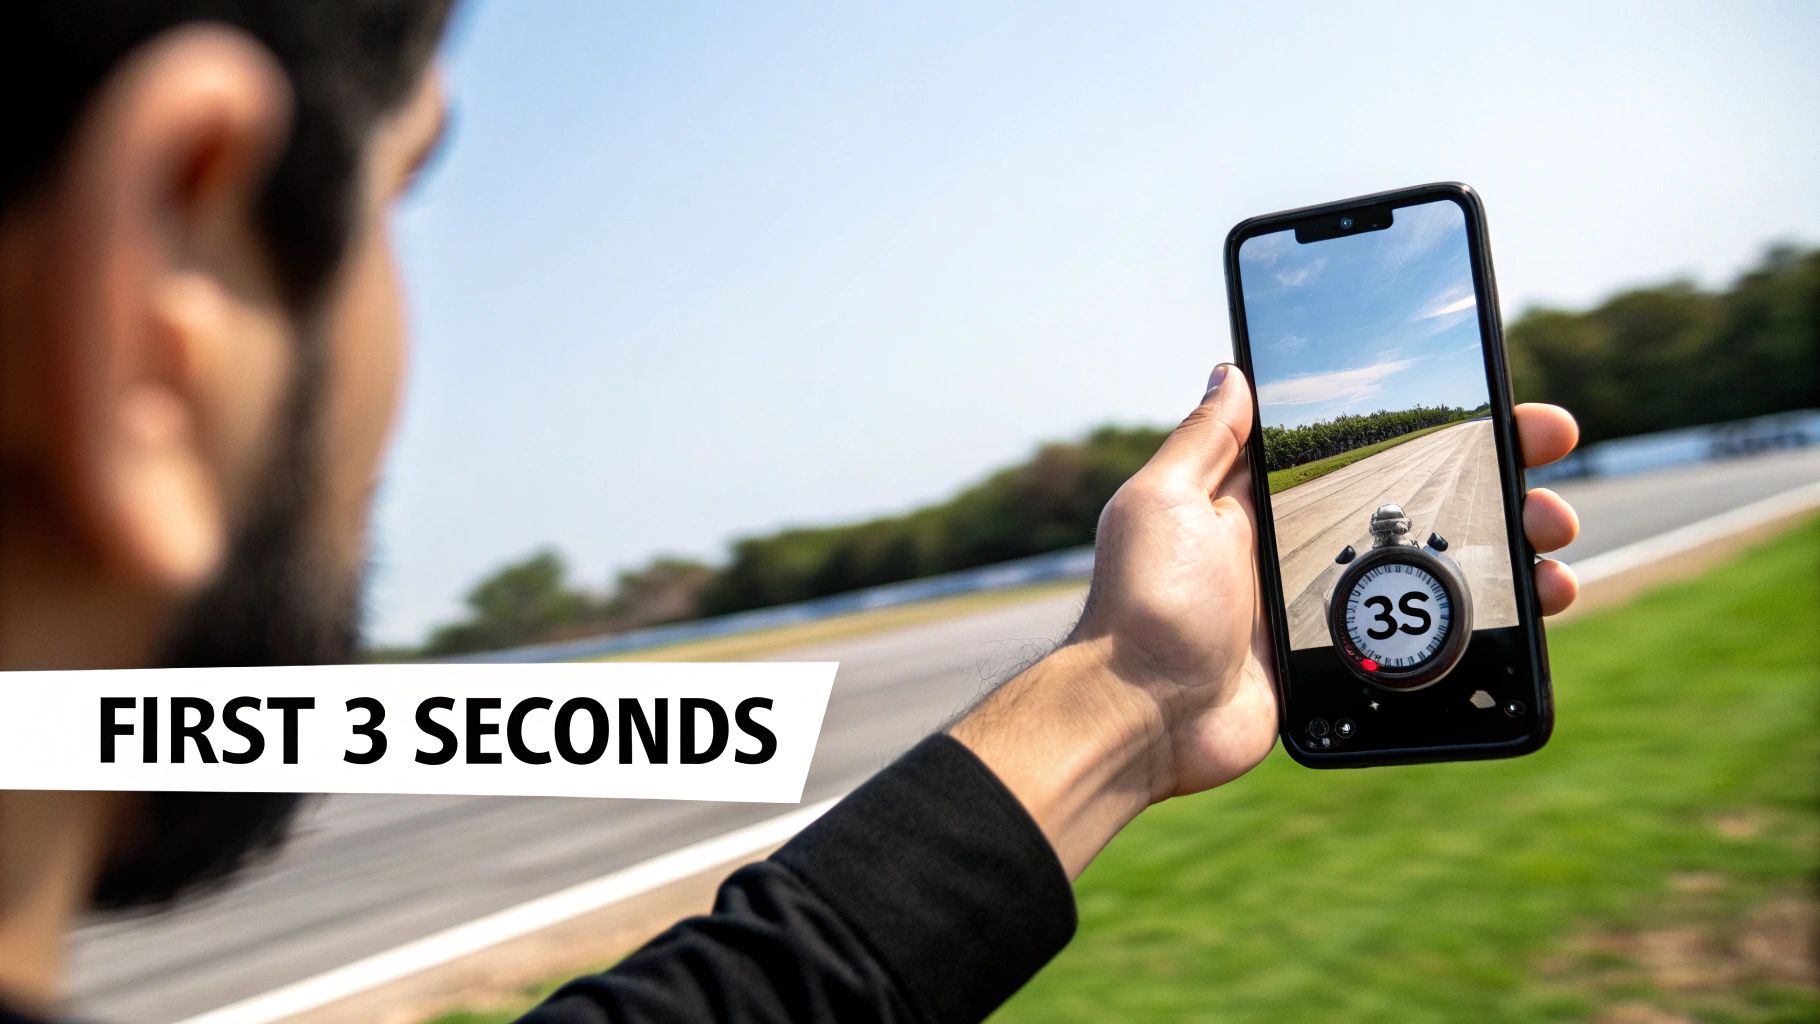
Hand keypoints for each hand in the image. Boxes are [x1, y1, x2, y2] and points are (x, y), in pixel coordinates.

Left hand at [951, 364, 1582, 875]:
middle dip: (1499, 477)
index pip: (1370, 444)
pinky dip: (1491, 621)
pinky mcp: (1349, 662)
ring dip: (1511, 547)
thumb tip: (1233, 367)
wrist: (1141, 716)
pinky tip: (1539, 608)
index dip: (1432, 422)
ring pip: (1444, 567)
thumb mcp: (1162, 502)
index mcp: (1266, 501)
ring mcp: (1334, 607)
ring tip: (1558, 541)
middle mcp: (1307, 547)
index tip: (1499, 397)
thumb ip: (1205, 439)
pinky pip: (1433, 637)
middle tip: (1554, 462)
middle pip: (1425, 500)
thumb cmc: (1144, 605)